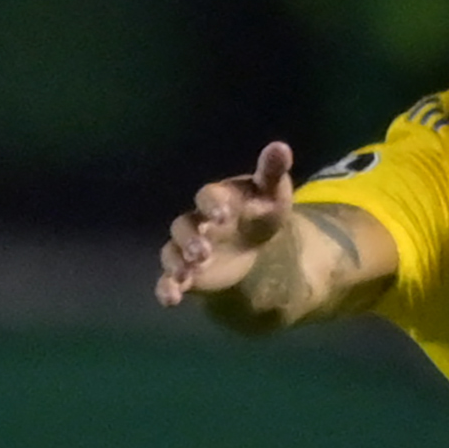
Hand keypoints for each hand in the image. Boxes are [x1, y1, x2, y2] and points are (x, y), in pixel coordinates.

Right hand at [155, 141, 295, 305]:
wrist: (255, 244)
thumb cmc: (261, 211)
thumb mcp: (272, 194)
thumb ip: (272, 173)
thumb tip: (281, 147)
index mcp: (217, 199)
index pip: (209, 197)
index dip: (213, 204)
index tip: (224, 214)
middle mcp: (197, 222)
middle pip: (185, 227)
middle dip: (191, 239)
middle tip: (202, 251)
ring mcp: (188, 247)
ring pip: (172, 253)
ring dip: (177, 263)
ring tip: (186, 275)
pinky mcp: (187, 273)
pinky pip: (169, 280)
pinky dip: (167, 288)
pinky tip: (170, 300)